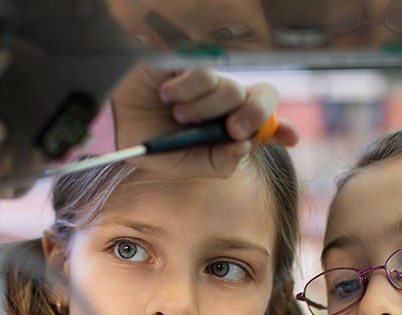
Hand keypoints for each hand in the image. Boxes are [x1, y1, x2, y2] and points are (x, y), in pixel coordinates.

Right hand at [111, 65, 298, 177]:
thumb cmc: (146, 141)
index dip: (281, 130)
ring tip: (179, 116)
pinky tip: (167, 94)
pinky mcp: (191, 63)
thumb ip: (216, 162)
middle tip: (234, 130)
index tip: (290, 137)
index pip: (265, 127)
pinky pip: (206, 74)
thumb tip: (244, 148)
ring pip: (233, 90)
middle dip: (255, 115)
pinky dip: (188, 90)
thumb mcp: (183, 164)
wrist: (111, 120)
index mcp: (227, 130)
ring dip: (206, 109)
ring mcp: (210, 84)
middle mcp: (225, 105)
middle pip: (264, 97)